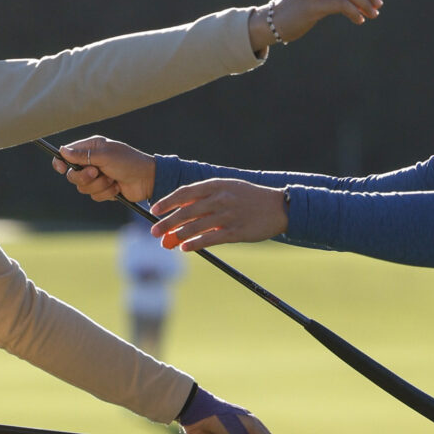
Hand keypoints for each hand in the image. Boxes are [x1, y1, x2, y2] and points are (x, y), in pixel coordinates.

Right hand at [52, 135, 155, 201]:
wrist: (147, 179)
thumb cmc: (128, 162)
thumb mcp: (105, 155)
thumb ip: (83, 155)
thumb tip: (62, 151)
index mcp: (91, 148)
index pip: (67, 154)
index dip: (60, 162)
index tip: (61, 168)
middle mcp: (91, 162)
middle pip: (72, 175)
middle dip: (84, 177)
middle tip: (96, 172)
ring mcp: (97, 177)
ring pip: (83, 188)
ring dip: (99, 185)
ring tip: (112, 179)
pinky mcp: (104, 190)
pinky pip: (94, 196)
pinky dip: (106, 193)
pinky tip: (117, 187)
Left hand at [150, 179, 287, 251]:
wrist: (279, 207)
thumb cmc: (250, 198)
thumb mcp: (228, 188)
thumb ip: (207, 196)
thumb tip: (182, 208)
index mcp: (216, 185)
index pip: (185, 193)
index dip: (167, 202)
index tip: (154, 210)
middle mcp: (220, 198)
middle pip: (187, 211)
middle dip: (167, 222)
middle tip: (154, 231)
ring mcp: (228, 215)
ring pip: (196, 226)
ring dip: (177, 235)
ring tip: (165, 242)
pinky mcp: (236, 232)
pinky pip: (210, 239)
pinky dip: (195, 243)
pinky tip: (185, 248)